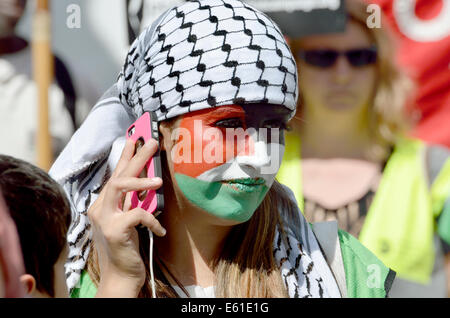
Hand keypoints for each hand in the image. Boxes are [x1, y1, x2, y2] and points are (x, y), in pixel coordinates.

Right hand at [88, 138, 164, 296]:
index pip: (116, 174)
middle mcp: (100, 208)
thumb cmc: (127, 248)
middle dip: (136, 156)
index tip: (134, 138)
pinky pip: (138, 214)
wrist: (121, 277)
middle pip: (118, 175)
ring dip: (141, 180)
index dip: (125, 155)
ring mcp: (104, 219)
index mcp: (104, 204)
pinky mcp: (114, 231)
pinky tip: (160, 229)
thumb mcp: (130, 220)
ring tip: (159, 180)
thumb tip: (149, 181)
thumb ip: (133, 202)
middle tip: (151, 141)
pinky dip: (152, 219)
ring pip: (120, 186)